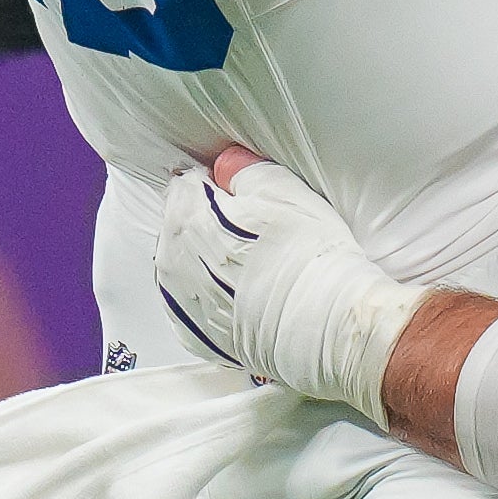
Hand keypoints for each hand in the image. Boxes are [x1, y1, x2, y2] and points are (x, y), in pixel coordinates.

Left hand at [153, 146, 421, 424]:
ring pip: (184, 266)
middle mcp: (171, 264)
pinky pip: (194, 302)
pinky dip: (212, 295)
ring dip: (209, 260)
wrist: (326, 326)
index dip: (217, 186)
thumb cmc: (306, 257)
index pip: (186, 185)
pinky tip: (244, 293)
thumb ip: (243, 168)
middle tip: (254, 231)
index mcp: (185, 221)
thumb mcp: (282, 190)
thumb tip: (226, 163)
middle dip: (209, 224)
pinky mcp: (196, 336)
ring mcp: (180, 305)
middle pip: (181, 226)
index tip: (243, 197)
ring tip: (253, 264)